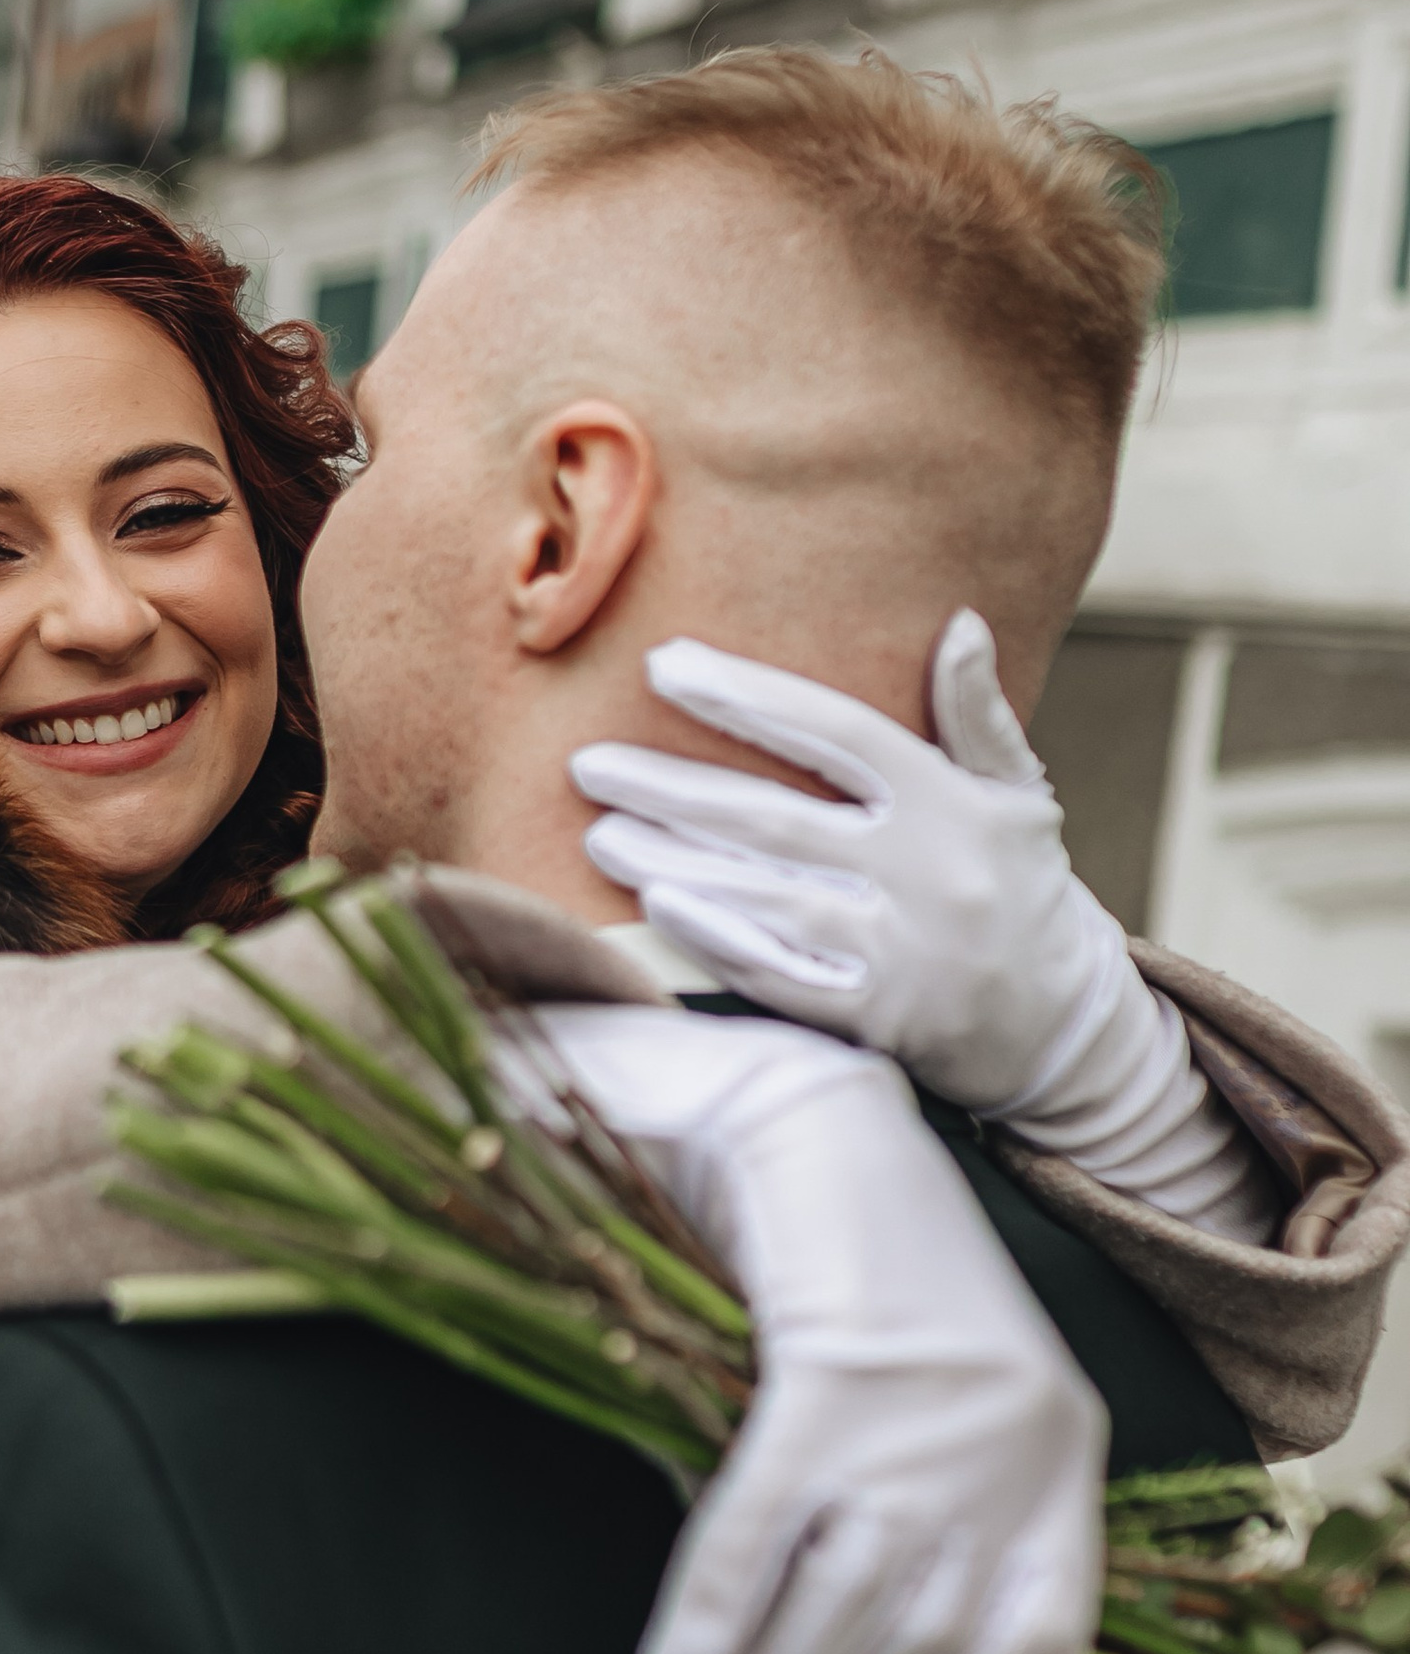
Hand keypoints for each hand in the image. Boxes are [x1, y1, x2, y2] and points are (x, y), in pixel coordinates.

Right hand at [495, 1003, 1106, 1653]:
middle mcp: (1015, 1442)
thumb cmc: (856, 1266)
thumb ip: (921, 1513)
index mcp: (1060, 1451)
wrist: (807, 1113)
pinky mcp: (836, 1371)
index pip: (1038, 1647)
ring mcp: (931, 1410)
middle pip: (921, 1638)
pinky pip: (764, 1536)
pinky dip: (707, 1619)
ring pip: (844, 1603)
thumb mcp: (933, 1399)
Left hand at [570, 613, 1131, 1119]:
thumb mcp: (1016, 797)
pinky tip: (657, 906)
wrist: (1064, 1030)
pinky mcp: (877, 1018)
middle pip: (776, 818)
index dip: (745, 696)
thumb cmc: (1019, 891)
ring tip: (600, 831)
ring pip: (765, 897)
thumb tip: (961, 623)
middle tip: (589, 764)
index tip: (662, 665)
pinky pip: (780, 975)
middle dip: (673, 789)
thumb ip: (979, 716)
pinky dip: (717, 940)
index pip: (834, 733)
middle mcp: (926, 873)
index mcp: (953, 803)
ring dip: (673, 862)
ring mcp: (900, 951)